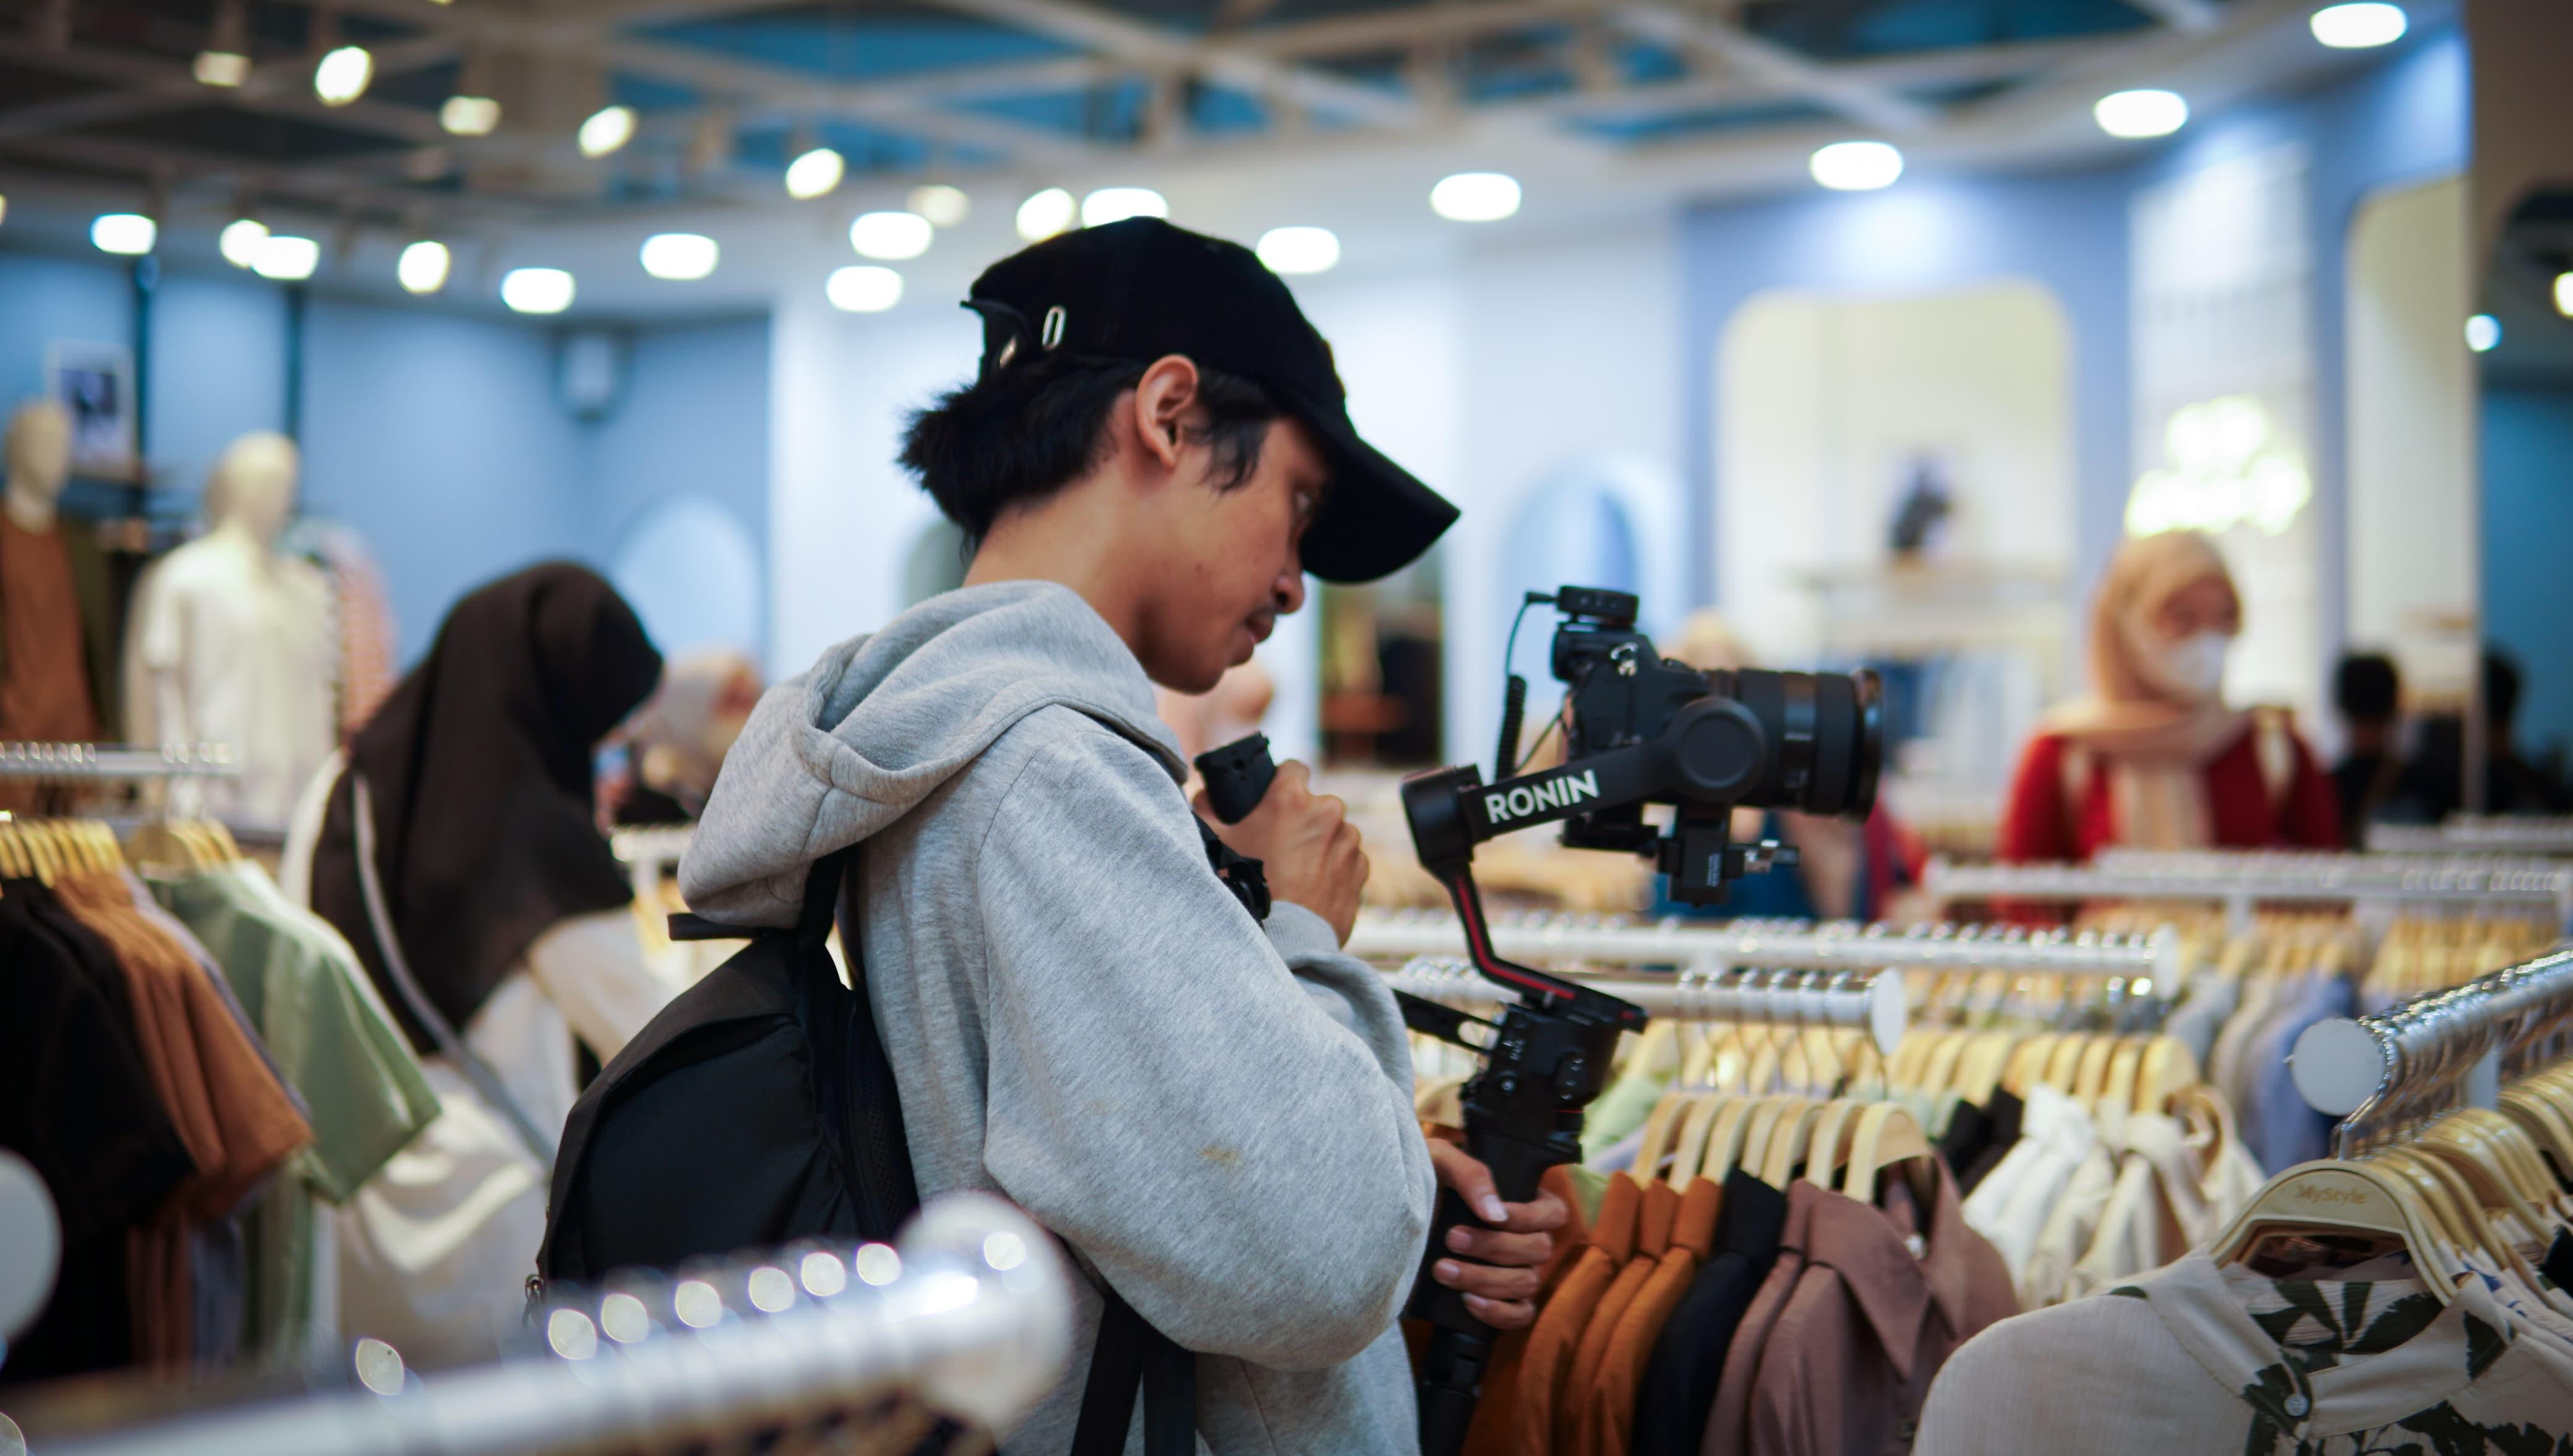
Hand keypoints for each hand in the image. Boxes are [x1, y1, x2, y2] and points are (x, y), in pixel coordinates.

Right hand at [1194, 759, 1365, 941]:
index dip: (1282, 782)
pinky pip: (1348, 860)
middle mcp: (1327, 813)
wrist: (1284, 937)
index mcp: (1292, 798)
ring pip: (1334, 833)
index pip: (1293, 769)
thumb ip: (1206, 808)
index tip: (1276, 799)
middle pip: (1315, 805)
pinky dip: (1334, 869)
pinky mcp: (1360, 868)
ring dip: (1320, 845)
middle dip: (1301, 820)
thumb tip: (1203, 794)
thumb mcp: (1215, 842)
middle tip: (1279, 846)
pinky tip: (1312, 887)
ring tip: (1296, 872)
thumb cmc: (1247, 887)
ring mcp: (1348, 841)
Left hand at [1424, 1141, 1569, 1330]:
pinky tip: (1467, 1301)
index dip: (1529, 1217)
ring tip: (1441, 1270)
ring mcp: (1513, 1272)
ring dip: (1484, 1279)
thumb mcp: (1439, 1161)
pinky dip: (1498, 1312)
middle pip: (1539, 1250)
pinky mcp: (1495, 1301)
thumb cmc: (1418, 1179)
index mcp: (1521, 1201)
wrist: (1381, 1221)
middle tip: (1450, 1238)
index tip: (1492, 1216)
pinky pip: (1518, 1315)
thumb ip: (1471, 1174)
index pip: (1553, 1213)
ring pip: (1526, 1283)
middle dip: (1493, 1247)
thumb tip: (1496, 1213)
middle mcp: (1523, 1238)